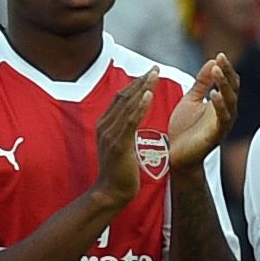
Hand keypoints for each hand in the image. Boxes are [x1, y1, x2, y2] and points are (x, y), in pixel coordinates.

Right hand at [89, 69, 161, 213]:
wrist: (111, 192)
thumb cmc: (119, 172)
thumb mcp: (119, 146)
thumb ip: (123, 131)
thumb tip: (133, 120)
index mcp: (104, 125)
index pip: (119, 98)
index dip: (135, 84)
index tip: (149, 73)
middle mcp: (104, 126)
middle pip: (123, 97)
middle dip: (141, 81)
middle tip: (155, 68)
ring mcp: (110, 135)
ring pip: (127, 105)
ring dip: (143, 88)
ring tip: (155, 75)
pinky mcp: (119, 144)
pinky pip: (130, 121)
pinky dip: (140, 106)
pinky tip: (149, 94)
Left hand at [166, 50, 238, 175]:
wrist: (176, 155)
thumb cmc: (184, 128)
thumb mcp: (191, 99)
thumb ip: (202, 82)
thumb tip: (213, 61)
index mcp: (221, 103)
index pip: (228, 81)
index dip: (225, 68)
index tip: (220, 54)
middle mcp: (226, 112)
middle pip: (232, 89)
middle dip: (227, 73)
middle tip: (221, 59)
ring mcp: (222, 124)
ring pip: (230, 101)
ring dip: (223, 85)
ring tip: (217, 71)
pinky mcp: (216, 135)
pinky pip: (222, 118)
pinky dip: (219, 105)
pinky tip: (213, 94)